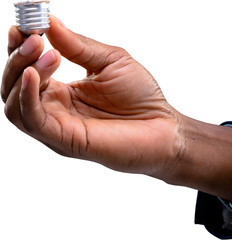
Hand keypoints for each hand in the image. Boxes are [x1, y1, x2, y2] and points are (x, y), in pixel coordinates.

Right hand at [1, 16, 181, 181]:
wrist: (161, 125)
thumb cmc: (140, 96)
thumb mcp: (110, 62)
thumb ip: (78, 46)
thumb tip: (50, 22)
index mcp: (65, 91)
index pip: (28, 69)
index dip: (20, 47)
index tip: (24, 25)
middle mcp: (56, 109)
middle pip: (15, 85)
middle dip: (19, 57)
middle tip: (34, 37)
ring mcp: (58, 126)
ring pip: (15, 102)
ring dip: (21, 73)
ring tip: (44, 52)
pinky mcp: (64, 140)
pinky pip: (32, 120)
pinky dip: (25, 95)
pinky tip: (33, 73)